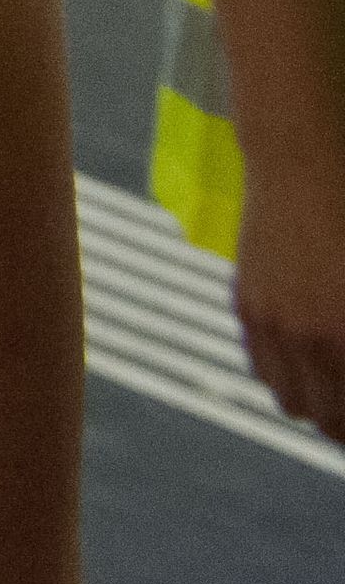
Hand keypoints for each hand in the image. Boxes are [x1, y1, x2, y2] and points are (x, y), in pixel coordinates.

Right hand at [236, 172, 344, 440]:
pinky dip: (287, 377)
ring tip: (339, 393)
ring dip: (319, 407)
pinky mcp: (248, 304)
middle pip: (330, 421)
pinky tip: (310, 362)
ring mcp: (273, 323)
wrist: (303, 163)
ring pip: (292, 403)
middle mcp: (311, 340)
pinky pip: (263, 366)